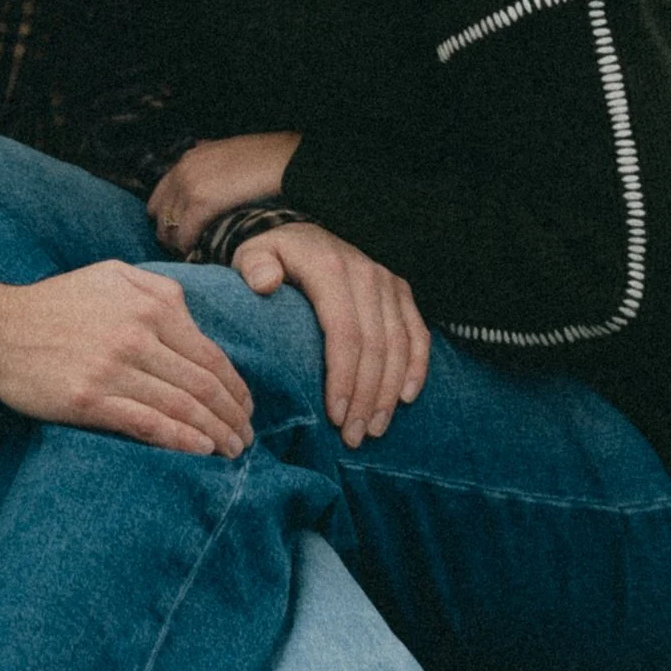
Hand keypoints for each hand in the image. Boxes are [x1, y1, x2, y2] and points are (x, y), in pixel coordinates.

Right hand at [0, 263, 254, 456]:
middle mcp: (137, 334)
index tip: (246, 409)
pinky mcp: (88, 399)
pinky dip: (180, 440)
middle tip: (246, 439)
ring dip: (214, 434)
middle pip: (203, 385)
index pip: (210, 356)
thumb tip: (196, 323)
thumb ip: (159, 291)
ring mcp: (112, 368)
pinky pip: (147, 424)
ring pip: (181, 407)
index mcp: (149, 305)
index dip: (236, 389)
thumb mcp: (111, 277)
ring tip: (230, 452)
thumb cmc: (56, 305)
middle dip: (233, 417)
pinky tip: (199, 451)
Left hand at [147, 132, 301, 254]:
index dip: (170, 219)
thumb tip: (206, 165)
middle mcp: (183, 170)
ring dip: (180, 245)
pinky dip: (191, 249)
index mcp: (189, 159)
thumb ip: (215, 163)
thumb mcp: (234, 154)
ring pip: (168, 229)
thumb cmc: (271, 161)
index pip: (159, 198)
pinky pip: (184, 236)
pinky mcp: (201, 201)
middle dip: (171, 233)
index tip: (183, 233)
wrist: (290, 160)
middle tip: (189, 249)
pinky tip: (203, 256)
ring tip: (197, 256)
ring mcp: (189, 185)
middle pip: (158, 215)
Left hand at [232, 222, 427, 448]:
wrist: (299, 234)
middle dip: (367, 397)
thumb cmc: (272, 256)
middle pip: (376, 346)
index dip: (344, 378)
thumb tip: (265, 284)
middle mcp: (366, 274)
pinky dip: (416, 367)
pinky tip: (406, 398)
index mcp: (330, 268)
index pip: (345, 332)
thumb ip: (254, 267)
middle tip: (354, 437)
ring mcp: (387, 283)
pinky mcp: (400, 292)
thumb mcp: (252, 254)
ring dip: (389, 392)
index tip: (336, 416)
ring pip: (400, 345)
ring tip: (374, 428)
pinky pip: (418, 333)